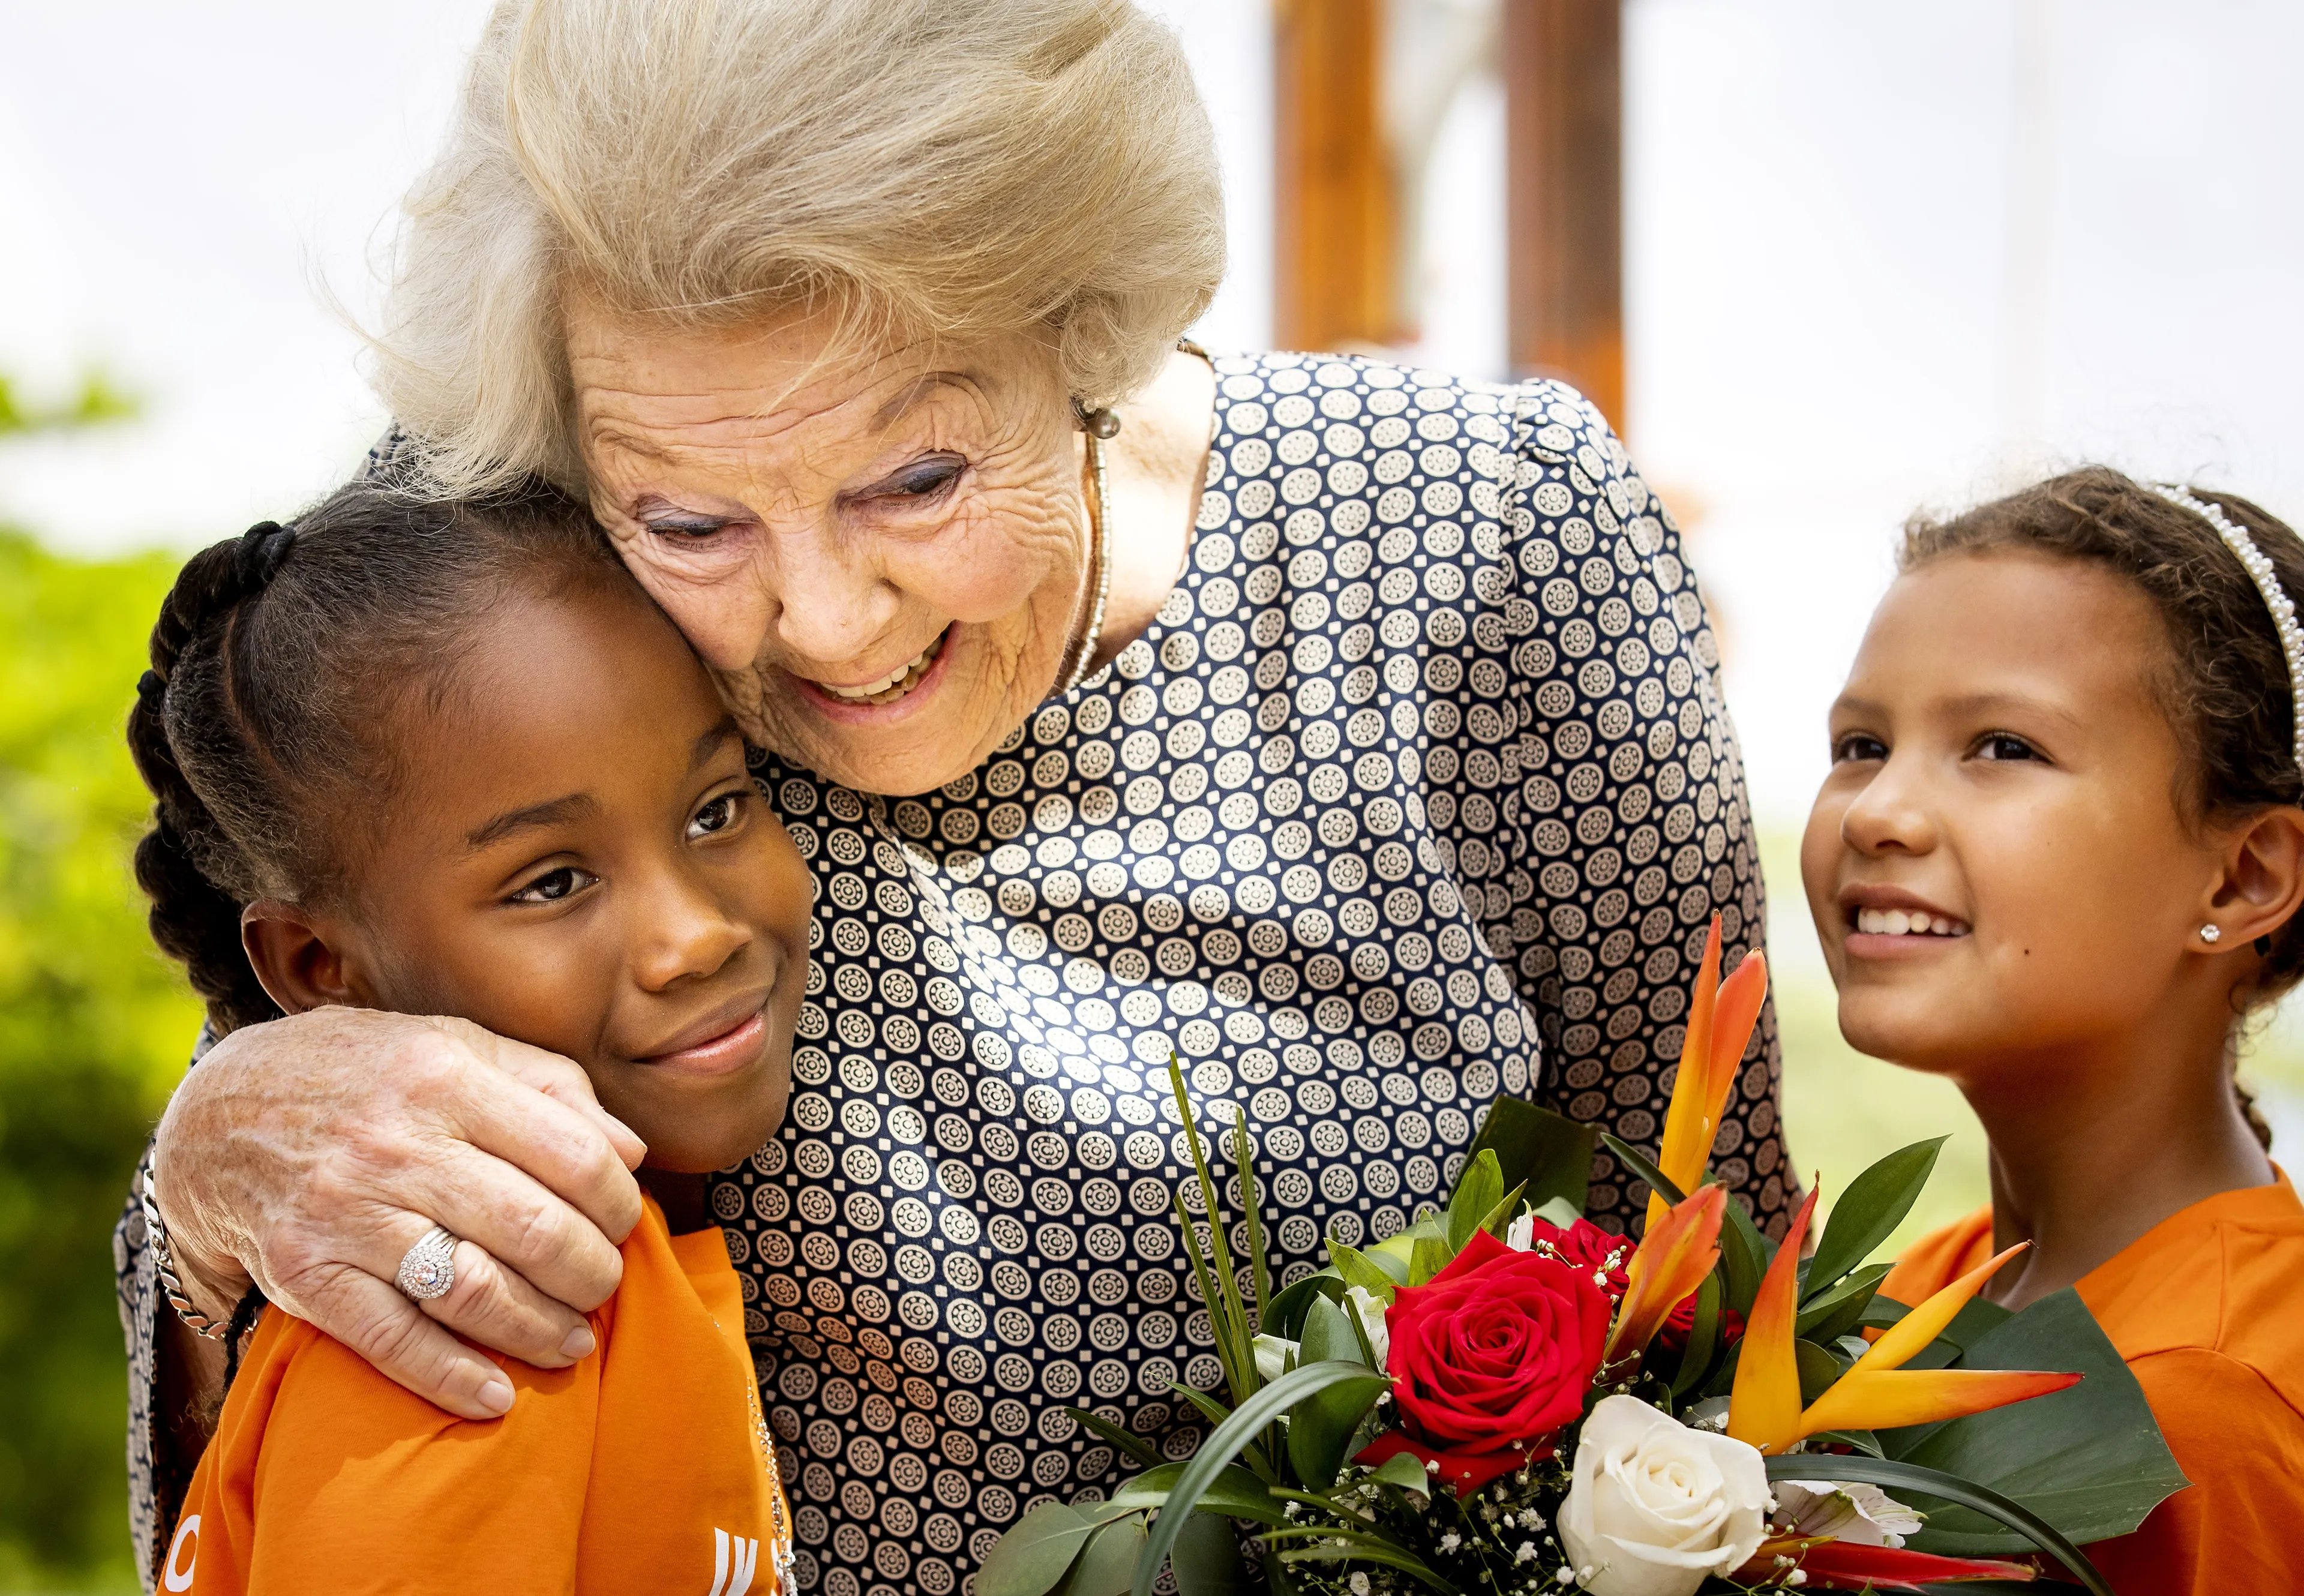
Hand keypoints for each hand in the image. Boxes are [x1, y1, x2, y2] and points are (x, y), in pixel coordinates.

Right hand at [151, 1009, 645, 1419]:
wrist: (221, 1114)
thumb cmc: (367, 1076)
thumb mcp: (456, 1047)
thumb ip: (550, 1085)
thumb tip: (631, 1151)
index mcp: (445, 1077)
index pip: (572, 1154)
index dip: (617, 1201)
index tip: (625, 1222)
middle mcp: (397, 1145)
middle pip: (532, 1228)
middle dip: (589, 1272)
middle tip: (604, 1285)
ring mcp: (347, 1213)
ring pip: (472, 1290)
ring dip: (538, 1329)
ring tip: (573, 1341)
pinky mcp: (306, 1273)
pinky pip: (392, 1340)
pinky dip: (451, 1377)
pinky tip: (496, 1396)